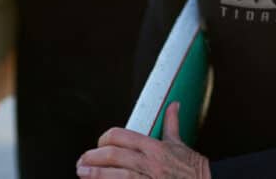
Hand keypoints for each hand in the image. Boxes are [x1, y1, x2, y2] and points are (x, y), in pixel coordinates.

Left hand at [76, 102, 209, 178]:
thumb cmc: (193, 169)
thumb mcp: (181, 144)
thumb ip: (172, 124)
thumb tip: (173, 105)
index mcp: (156, 147)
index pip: (122, 136)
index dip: (105, 139)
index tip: (99, 144)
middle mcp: (151, 162)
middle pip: (114, 155)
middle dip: (94, 157)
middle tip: (82, 161)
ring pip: (117, 175)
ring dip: (96, 174)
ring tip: (83, 173)